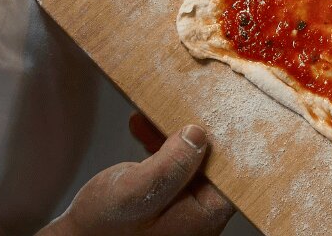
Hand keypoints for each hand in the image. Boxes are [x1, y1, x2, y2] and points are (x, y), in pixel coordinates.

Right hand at [39, 122, 233, 235]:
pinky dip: (158, 149)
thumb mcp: (135, 191)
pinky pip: (171, 169)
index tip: (218, 112)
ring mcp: (183, 208)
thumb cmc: (100, 227)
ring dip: (172, 138)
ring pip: (190, 162)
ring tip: (151, 117)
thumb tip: (199, 135)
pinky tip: (142, 130)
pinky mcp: (167, 201)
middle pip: (210, 164)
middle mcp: (198, 215)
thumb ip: (171, 164)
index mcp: (201, 217)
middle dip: (194, 134)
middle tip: (181, 107)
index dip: (226, 141)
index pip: (231, 173)